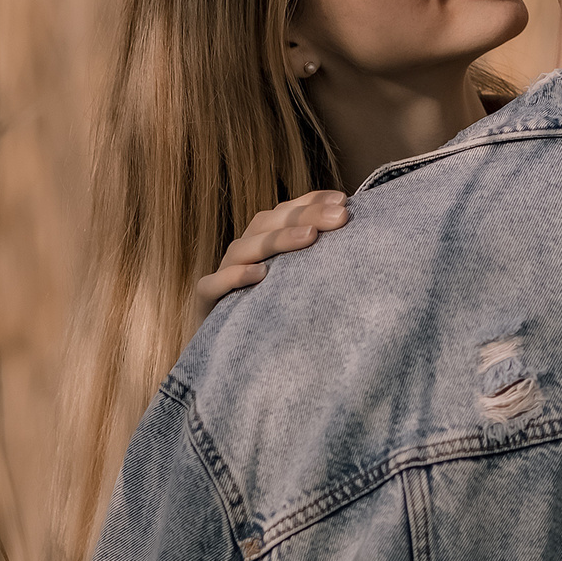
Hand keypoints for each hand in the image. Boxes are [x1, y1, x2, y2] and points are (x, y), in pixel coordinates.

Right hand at [191, 191, 350, 323]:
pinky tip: (261, 275)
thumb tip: (356, 244)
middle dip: (305, 216)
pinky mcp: (205, 300)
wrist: (231, 359)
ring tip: (310, 237)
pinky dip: (236, 276)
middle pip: (267, 223)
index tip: (344, 201)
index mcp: (261, 243)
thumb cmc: (270, 319)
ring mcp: (221, 274)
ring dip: (277, 240)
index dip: (311, 202)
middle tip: (340, 216)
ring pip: (243, 248)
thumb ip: (316, 265)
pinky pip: (213, 284)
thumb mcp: (295, 288)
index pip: (285, 213)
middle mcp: (241, 253)